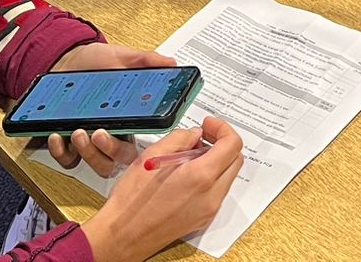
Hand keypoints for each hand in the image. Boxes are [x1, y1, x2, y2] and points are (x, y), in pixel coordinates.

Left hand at [41, 43, 176, 177]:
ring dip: (88, 153)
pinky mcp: (67, 144)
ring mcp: (90, 142)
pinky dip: (61, 153)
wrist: (66, 60)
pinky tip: (57, 136)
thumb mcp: (121, 57)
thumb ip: (146, 61)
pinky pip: (68, 160)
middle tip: (99, 133)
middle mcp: (113, 135)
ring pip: (97, 165)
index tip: (134, 133)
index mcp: (130, 119)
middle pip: (120, 160)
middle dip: (111, 151)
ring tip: (78, 131)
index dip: (142, 148)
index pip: (141, 141)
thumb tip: (170, 64)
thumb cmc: (94, 62)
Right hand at [83, 117, 243, 261]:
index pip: (232, 144)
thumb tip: (195, 134)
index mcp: (201, 177)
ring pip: (227, 177)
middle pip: (235, 161)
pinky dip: (209, 177)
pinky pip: (216, 192)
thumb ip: (180, 138)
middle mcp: (211, 196)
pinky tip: (186, 174)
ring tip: (188, 156)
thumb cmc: (133, 201)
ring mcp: (208, 210)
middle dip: (222, 143)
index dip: (222, 128)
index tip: (208, 125)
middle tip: (201, 137)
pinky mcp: (202, 219)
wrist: (124, 235)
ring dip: (216, 161)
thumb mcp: (152, 156)